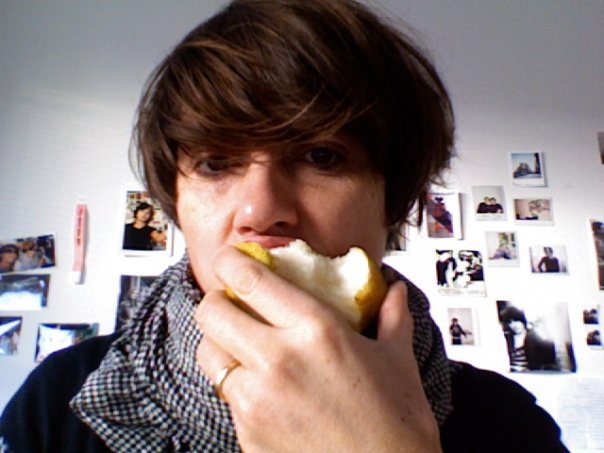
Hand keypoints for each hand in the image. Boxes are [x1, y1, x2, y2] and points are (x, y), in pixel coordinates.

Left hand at [195, 245, 440, 451]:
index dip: (231, 262)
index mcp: (316, 332)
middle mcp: (278, 361)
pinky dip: (234, 384)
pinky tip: (262, 389)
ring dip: (218, 342)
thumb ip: (392, 318)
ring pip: (208, 353)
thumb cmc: (396, 429)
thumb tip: (392, 291)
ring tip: (241, 345)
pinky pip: (225, 396)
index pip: (251, 281)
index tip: (231, 258)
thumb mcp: (398, 363)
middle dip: (217, 301)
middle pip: (211, 312)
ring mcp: (256, 400)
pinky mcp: (246, 433)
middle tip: (234, 304)